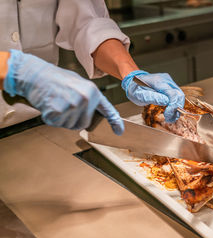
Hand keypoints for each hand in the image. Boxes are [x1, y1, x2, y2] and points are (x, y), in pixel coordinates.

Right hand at [3, 49, 123, 134]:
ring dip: (62, 119)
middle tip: (64, 105)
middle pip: (84, 123)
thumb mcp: (79, 84)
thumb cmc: (55, 78)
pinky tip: (49, 105)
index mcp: (92, 91)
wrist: (35, 73)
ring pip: (70, 125)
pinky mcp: (58, 111)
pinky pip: (57, 123)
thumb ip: (88, 98)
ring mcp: (72, 106)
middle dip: (74, 119)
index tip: (119, 131)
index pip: (107, 110)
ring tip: (57, 102)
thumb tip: (92, 112)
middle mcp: (85, 99)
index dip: (115, 122)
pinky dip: (51, 118)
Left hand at [122, 70, 184, 122]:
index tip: (167, 115)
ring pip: (180, 96)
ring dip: (177, 109)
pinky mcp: (171, 86)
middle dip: (176, 108)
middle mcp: (166, 80)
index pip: (172, 93)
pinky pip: (177, 97)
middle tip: (169, 118)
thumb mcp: (139, 95)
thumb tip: (166, 102)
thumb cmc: (135, 89)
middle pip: (179, 95)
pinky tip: (171, 113)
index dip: (173, 105)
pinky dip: (176, 106)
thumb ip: (152, 97)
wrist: (134, 81)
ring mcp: (170, 82)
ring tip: (170, 118)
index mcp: (158, 81)